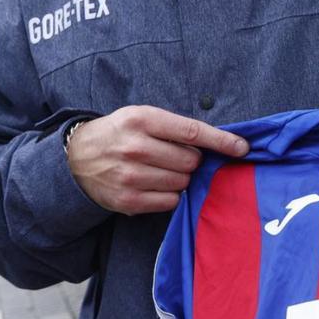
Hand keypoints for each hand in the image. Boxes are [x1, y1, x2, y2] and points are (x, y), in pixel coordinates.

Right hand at [66, 106, 248, 214]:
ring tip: (162, 170)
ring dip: (181, 178)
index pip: (192, 132)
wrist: (76, 157)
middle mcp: (135, 147)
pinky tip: (155, 185)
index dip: (222, 141)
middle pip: (191, 161)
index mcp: (142, 120)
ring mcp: (130, 176)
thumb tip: (219, 143)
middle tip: (176, 157)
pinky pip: (170, 202)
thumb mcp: (142, 117)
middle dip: (192, 160)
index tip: (242, 147)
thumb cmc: (119, 133)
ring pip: (182, 182)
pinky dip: (170, 195)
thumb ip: (176, 127)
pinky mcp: (127, 200)